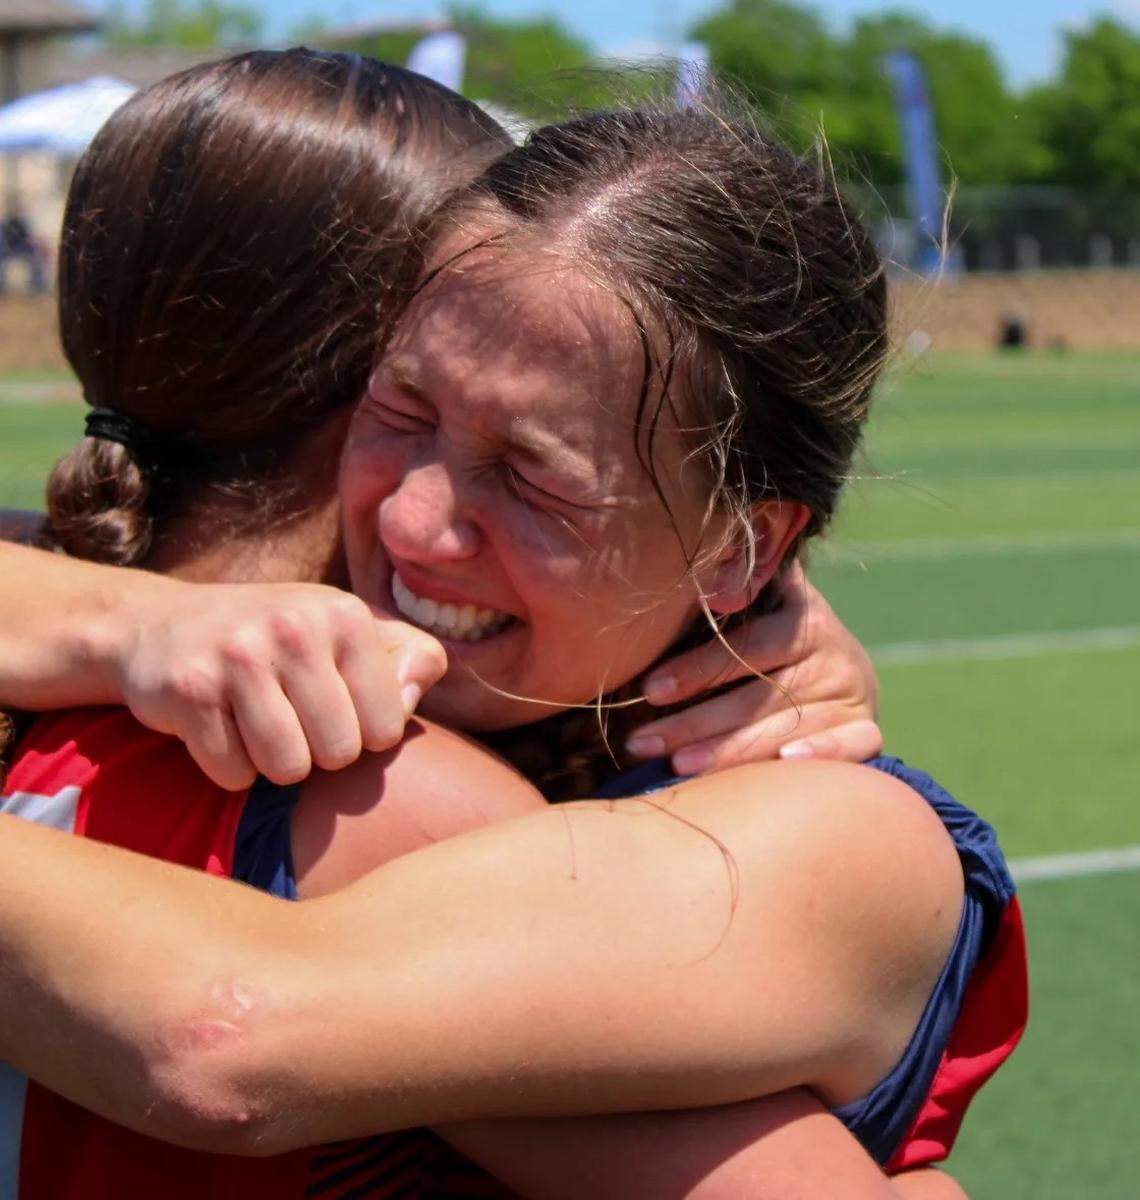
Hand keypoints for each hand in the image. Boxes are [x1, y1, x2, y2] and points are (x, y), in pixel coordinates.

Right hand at [117, 581, 445, 789]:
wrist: (157, 624)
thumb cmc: (276, 639)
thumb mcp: (347, 630)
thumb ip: (409, 659)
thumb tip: (411, 702)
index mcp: (345, 614)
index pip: (387, 727)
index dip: (363, 733)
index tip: (336, 707)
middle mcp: (294, 627)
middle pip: (339, 754)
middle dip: (318, 752)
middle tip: (291, 717)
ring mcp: (238, 657)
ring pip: (288, 770)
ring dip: (273, 762)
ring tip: (258, 722)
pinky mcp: (189, 692)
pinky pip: (234, 775)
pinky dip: (229, 766)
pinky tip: (219, 725)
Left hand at [627, 563, 881, 773]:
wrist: (847, 670)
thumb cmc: (776, 641)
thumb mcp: (763, 609)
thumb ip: (730, 598)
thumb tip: (673, 577)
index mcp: (802, 618)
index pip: (746, 646)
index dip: (698, 668)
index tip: (650, 689)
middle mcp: (831, 654)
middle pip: (757, 695)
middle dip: (693, 722)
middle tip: (642, 742)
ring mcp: (852, 694)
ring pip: (788, 727)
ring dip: (730, 752)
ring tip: (677, 766)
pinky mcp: (866, 729)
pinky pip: (852, 745)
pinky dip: (822, 753)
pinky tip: (785, 764)